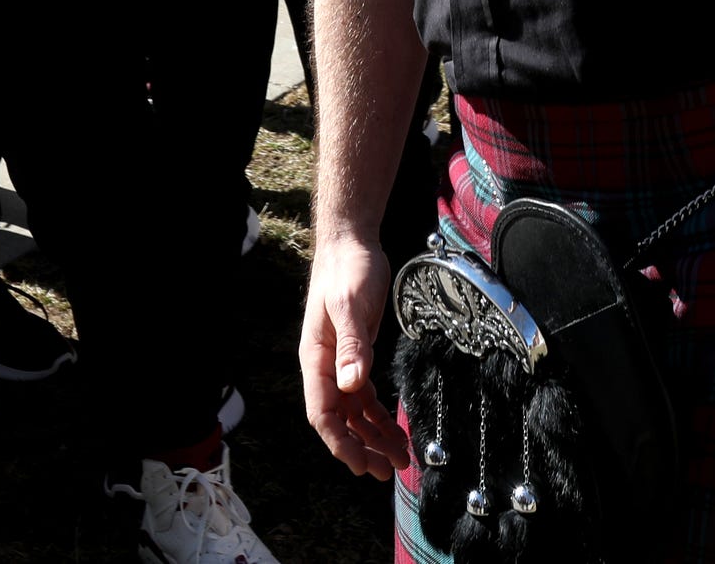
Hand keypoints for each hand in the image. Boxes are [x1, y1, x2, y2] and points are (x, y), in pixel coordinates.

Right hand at [301, 229, 407, 479]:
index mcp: (315, 357)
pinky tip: (397, 430)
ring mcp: (340, 363)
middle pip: (338, 420)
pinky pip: (365, 397)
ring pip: (354, 413)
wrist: (352, 243)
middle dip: (360, 448)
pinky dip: (380, 416)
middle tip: (386, 472)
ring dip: (373, 437)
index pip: (321, 412)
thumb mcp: (350, 304)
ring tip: (399, 459)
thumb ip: (351, 345)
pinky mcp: (357, 356)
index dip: (340, 442)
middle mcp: (325, 366)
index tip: (362, 464)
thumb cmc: (347, 269)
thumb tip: (351, 385)